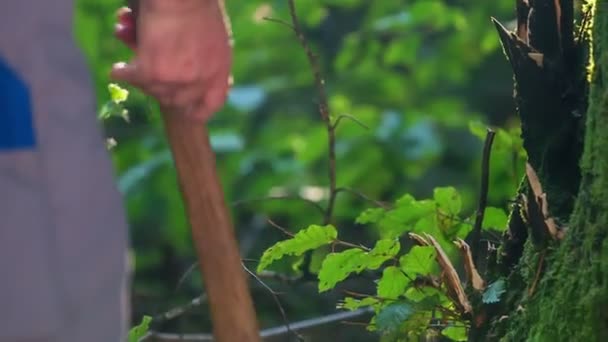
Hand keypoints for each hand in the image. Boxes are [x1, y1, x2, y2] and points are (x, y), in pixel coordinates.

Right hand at [111, 1, 231, 121]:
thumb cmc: (196, 4)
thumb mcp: (215, 38)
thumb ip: (209, 61)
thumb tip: (198, 80)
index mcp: (218, 71)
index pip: (211, 104)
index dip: (197, 110)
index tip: (186, 111)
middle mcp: (199, 80)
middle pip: (176, 101)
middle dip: (162, 89)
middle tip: (152, 77)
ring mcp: (176, 79)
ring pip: (152, 89)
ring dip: (141, 74)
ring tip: (136, 56)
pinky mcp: (152, 73)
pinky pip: (132, 78)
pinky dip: (122, 71)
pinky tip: (117, 68)